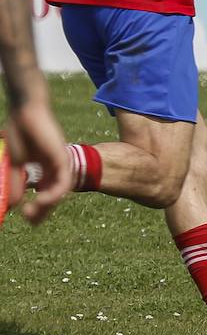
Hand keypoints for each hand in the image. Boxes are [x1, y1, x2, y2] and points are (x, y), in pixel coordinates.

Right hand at [5, 95, 73, 224]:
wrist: (26, 111)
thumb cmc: (20, 133)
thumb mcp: (15, 163)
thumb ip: (16, 182)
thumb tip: (14, 204)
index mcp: (44, 169)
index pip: (45, 194)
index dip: (38, 209)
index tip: (26, 219)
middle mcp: (55, 168)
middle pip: (55, 196)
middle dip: (44, 212)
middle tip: (32, 223)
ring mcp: (60, 163)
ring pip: (60, 192)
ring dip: (47, 206)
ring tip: (33, 214)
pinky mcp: (62, 158)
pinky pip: (63, 182)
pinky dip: (54, 194)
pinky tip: (43, 201)